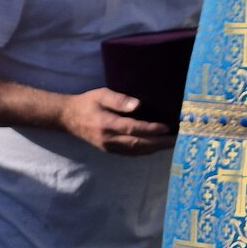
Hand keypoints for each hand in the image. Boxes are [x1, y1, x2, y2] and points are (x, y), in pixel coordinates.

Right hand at [59, 89, 174, 154]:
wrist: (67, 118)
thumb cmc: (87, 103)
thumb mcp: (101, 95)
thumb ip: (119, 100)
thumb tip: (138, 105)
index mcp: (106, 124)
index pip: (132, 129)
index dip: (150, 129)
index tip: (166, 127)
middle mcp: (108, 139)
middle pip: (138, 143)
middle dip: (159, 142)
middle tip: (178, 139)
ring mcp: (108, 147)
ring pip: (136, 150)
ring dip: (156, 148)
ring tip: (174, 143)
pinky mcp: (110, 150)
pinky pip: (131, 153)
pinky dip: (146, 151)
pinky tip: (158, 147)